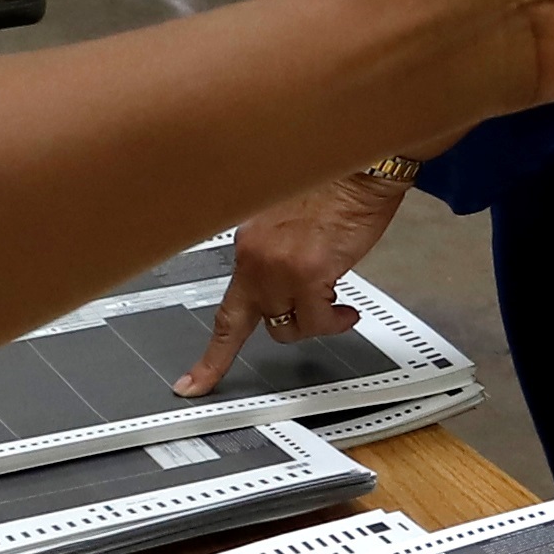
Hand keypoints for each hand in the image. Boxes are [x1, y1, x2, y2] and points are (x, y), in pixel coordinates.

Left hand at [177, 176, 409, 393]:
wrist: (360, 170)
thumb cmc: (335, 189)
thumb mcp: (288, 223)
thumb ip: (275, 257)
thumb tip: (280, 287)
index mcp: (247, 246)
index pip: (223, 309)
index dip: (209, 355)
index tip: (193, 383)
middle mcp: (254, 259)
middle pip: (255, 321)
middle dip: (285, 326)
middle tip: (290, 337)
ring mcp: (278, 270)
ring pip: (288, 327)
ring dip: (314, 322)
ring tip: (335, 305)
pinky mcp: (308, 275)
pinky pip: (318, 322)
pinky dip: (335, 322)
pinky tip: (346, 310)